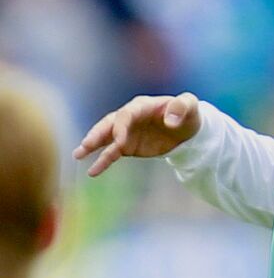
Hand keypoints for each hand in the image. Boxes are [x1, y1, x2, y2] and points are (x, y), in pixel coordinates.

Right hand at [73, 93, 201, 176]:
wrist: (187, 129)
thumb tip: (170, 120)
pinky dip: (102, 161)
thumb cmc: (188, 113)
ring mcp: (127, 132)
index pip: (126, 115)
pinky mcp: (127, 146)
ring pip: (106, 137)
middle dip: (98, 133)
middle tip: (86, 144)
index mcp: (142, 106)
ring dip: (92, 145)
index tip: (120, 141)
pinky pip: (112, 153)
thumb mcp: (190, 106)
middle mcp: (130, 117)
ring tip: (78, 155)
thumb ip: (182, 107)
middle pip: (110, 124)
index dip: (121, 127)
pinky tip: (92, 171)